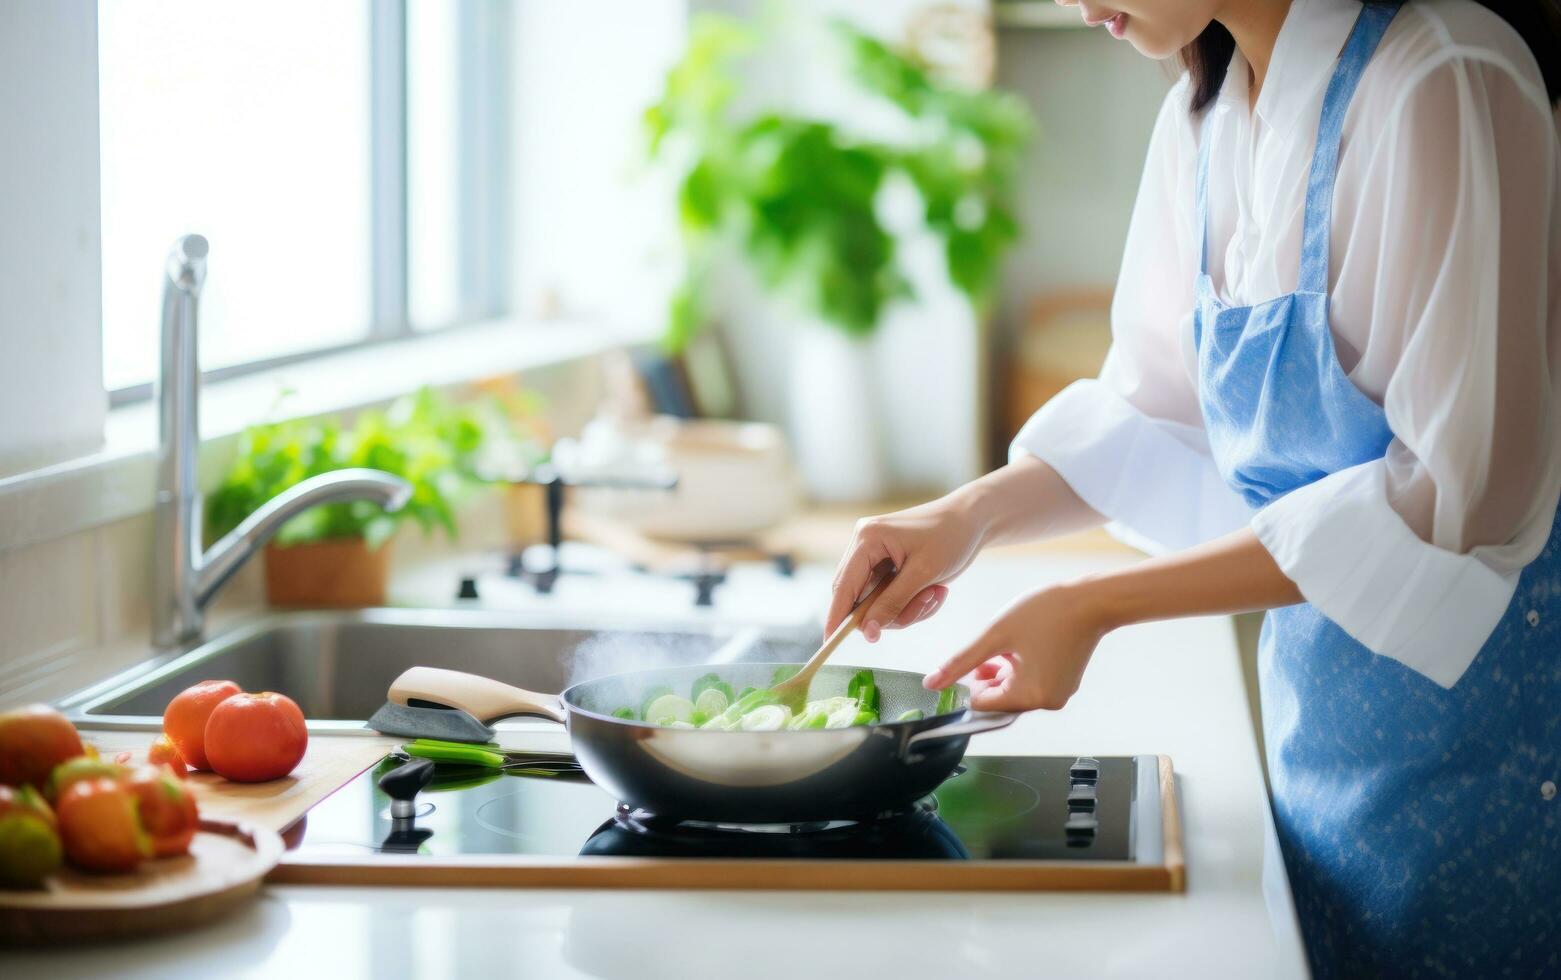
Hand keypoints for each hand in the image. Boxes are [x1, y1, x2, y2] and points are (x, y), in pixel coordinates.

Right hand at [824, 494, 986, 641]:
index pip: (843, 585)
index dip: (837, 616)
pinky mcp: (889, 567)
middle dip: (890, 612)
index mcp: (868, 539)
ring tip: (935, 594)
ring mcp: (876, 557)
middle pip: (859, 598)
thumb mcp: (924, 573)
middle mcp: (865, 546)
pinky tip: (934, 591)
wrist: (973, 520)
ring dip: (906, 609)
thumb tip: (868, 631)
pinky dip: (911, 603)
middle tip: (921, 608)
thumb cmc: (951, 537)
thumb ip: (892, 603)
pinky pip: (889, 598)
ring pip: (877, 603)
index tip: (830, 643)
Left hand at [922, 583, 1108, 711]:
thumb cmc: (1048, 612)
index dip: (972, 680)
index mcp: (1030, 696)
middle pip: (999, 698)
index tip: (977, 656)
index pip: (982, 704)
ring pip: (1015, 689)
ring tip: (1013, 640)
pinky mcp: (1065, 683)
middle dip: (990, 674)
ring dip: (1005, 668)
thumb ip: (961, 661)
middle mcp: (1047, 702)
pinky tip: (1025, 643)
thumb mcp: (995, 635)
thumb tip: (932, 684)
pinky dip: (1022, 667)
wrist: (1092, 599)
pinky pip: (1032, 682)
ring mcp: (1059, 694)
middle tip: (996, 645)